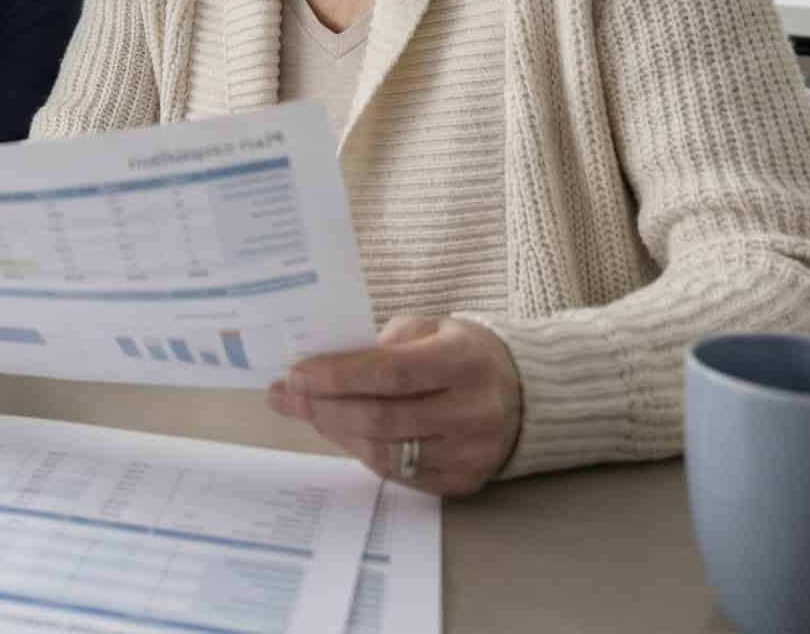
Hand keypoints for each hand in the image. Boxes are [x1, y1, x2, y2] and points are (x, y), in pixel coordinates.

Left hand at [270, 315, 523, 495]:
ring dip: (336, 432)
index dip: (337, 375)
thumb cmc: (461, 352)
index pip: (389, 372)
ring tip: (308, 413)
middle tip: (286, 396)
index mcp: (464, 361)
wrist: (522, 393)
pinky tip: (341, 432)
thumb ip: (379, 345)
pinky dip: (363, 453)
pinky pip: (399, 474)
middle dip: (323, 407)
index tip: (296, 373)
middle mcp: (473, 412)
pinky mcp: (464, 482)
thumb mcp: (428, 328)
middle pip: (381, 418)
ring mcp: (470, 454)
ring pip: (385, 452)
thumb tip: (319, 366)